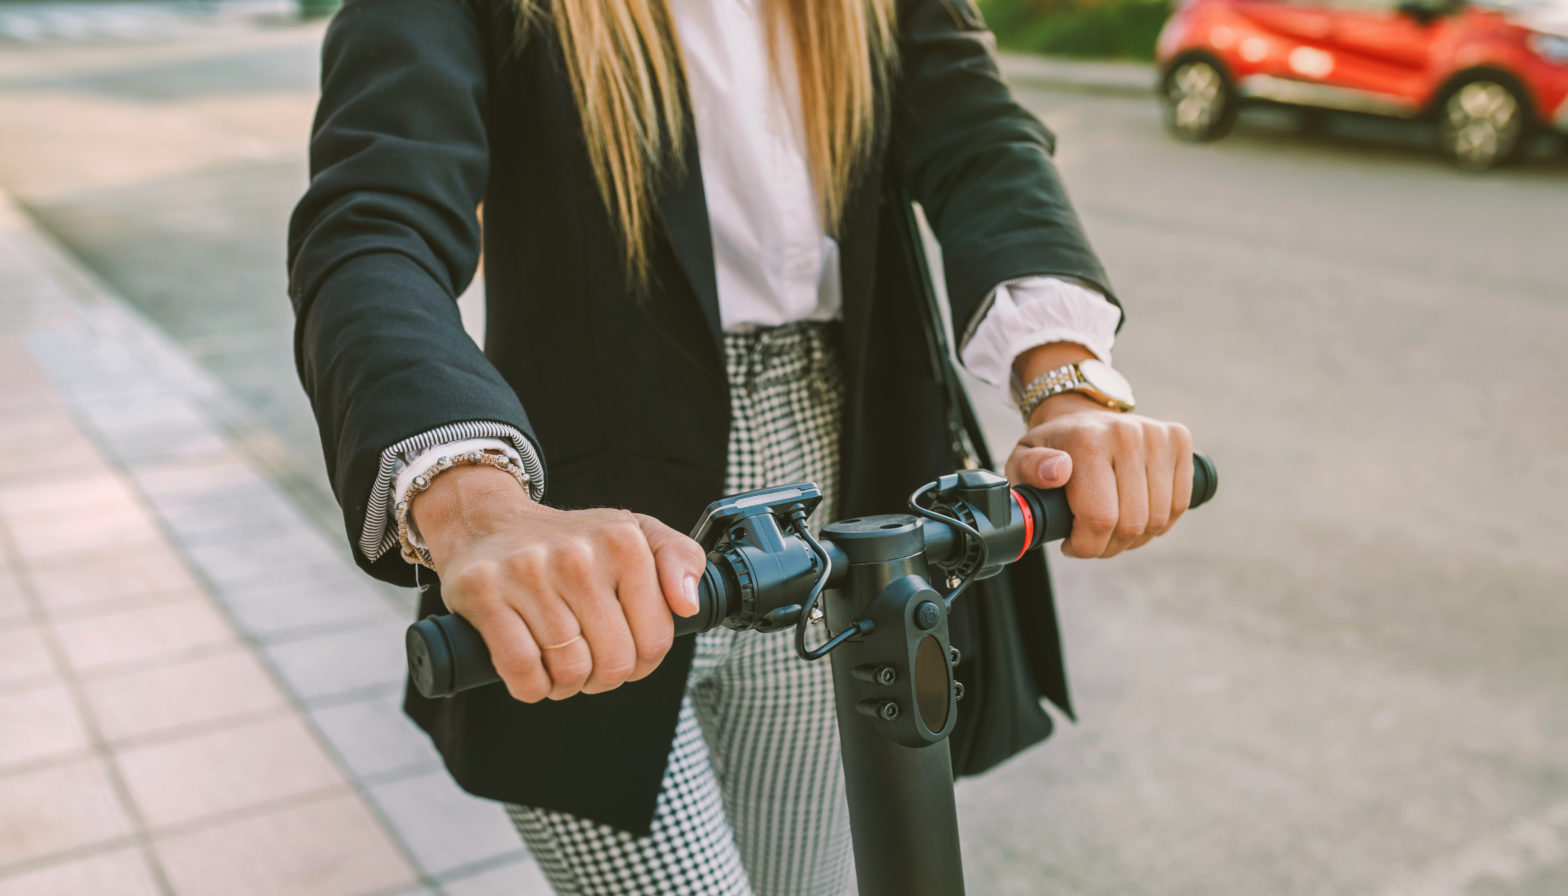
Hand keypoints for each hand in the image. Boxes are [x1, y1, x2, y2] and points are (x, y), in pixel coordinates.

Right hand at [412, 465, 705, 702]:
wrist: (486, 523)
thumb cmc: (570, 541)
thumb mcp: (635, 533)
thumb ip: (680, 558)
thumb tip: (688, 606)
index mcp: (623, 541)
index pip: (655, 639)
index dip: (643, 662)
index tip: (625, 652)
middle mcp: (577, 554)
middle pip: (614, 662)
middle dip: (604, 677)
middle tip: (590, 664)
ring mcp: (528, 572)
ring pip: (569, 671)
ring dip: (566, 684)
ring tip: (559, 664)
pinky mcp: (484, 593)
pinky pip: (522, 670)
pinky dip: (531, 687)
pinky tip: (533, 674)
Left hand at [1006, 391, 1193, 558]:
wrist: (1080, 417)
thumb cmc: (1052, 449)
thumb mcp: (1023, 459)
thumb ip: (1029, 468)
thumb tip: (1057, 471)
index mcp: (1087, 441)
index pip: (1100, 518)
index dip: (1087, 545)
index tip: (1072, 544)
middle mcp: (1126, 434)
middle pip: (1132, 524)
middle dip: (1109, 545)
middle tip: (1092, 539)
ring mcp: (1156, 435)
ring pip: (1158, 519)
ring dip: (1135, 537)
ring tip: (1112, 528)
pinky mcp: (1178, 440)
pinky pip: (1180, 503)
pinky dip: (1160, 521)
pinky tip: (1138, 515)